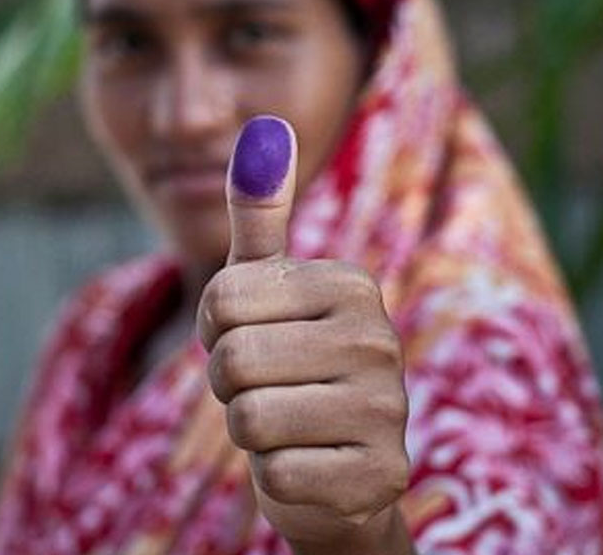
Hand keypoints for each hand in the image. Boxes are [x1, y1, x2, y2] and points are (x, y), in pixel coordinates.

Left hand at [197, 116, 413, 554]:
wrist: (339, 469)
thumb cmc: (290, 364)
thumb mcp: (269, 287)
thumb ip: (261, 213)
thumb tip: (265, 123)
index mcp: (351, 284)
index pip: (221, 298)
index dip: (214, 330)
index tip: (254, 338)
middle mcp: (380, 340)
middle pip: (232, 360)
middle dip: (229, 385)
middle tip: (270, 389)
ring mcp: (387, 411)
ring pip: (249, 419)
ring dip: (251, 433)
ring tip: (289, 426)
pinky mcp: (380, 476)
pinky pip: (276, 474)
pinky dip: (277, 478)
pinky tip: (311, 465)